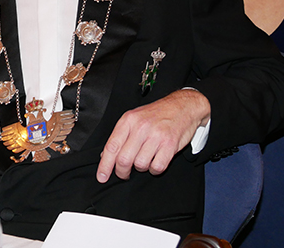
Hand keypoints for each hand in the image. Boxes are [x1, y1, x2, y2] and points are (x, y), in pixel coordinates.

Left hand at [96, 89, 210, 182]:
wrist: (182, 106)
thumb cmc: (156, 114)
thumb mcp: (134, 118)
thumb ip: (120, 136)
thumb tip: (105, 155)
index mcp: (128, 120)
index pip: (112, 147)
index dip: (105, 165)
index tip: (102, 177)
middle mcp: (140, 127)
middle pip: (124, 159)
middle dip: (122, 172)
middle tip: (124, 173)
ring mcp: (156, 136)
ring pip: (140, 165)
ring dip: (141, 168)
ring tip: (145, 160)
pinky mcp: (170, 144)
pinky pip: (157, 167)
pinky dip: (155, 169)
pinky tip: (155, 161)